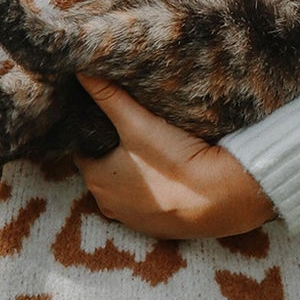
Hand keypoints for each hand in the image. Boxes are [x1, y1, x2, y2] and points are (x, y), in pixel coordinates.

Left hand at [73, 73, 276, 238]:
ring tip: (155, 152)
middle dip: (115, 154)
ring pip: (126, 189)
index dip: (96, 133)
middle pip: (105, 170)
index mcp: (96, 178)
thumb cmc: (173, 159)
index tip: (112, 119)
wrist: (219, 198)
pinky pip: (148, 205)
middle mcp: (107, 204)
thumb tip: (80, 69)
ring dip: (136, 175)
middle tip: (135, 132)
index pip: (85, 150)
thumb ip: (108, 95)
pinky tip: (171, 176)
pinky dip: (155, 192)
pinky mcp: (157, 229)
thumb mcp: (137, 122)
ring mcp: (132, 221)